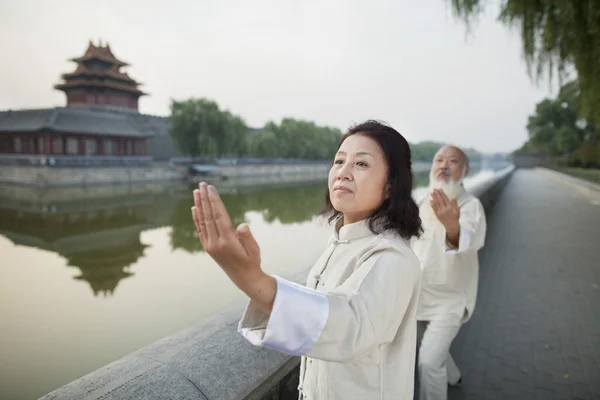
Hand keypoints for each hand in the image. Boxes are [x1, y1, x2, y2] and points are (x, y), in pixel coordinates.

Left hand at [191, 182, 275, 312]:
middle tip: (201, 184)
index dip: (214, 201)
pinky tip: (195, 208)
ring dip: (199, 205)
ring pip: (203, 221)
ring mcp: (210, 245)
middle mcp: (215, 243)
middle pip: (208, 216)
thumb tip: (242, 226)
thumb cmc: (252, 261)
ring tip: (196, 192)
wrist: (243, 278)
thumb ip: (247, 237)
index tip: (210, 188)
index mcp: (227, 241)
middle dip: (205, 199)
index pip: (219, 216)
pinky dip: (197, 218)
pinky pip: (200, 229)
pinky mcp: (208, 247)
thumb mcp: (255, 250)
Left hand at [430, 189, 459, 246]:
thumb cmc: (455, 217)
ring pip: (436, 204)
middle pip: (440, 200)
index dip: (442, 193)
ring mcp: (440, 212)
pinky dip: (432, 204)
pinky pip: (434, 209)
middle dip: (437, 194)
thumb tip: (454, 196)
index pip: (445, 199)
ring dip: (433, 198)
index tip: (439, 189)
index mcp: (450, 207)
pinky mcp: (437, 215)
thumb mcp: (457, 210)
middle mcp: (444, 209)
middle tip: (434, 189)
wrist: (451, 226)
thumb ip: (455, 203)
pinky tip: (431, 201)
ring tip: (431, 193)